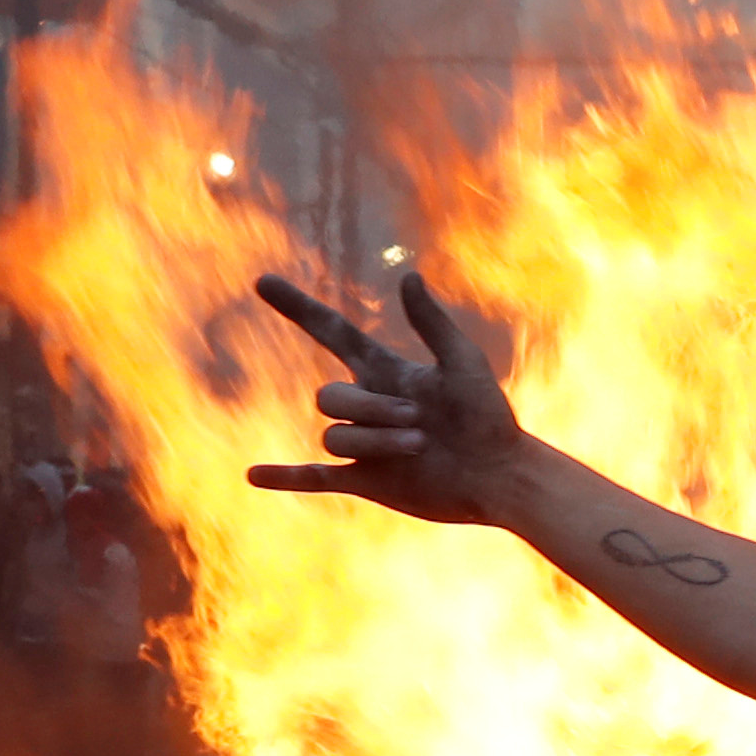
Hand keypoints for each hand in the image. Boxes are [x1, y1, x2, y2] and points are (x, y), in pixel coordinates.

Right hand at [244, 269, 529, 525]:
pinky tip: (252, 476)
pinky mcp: (369, 481)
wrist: (502, 477)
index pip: (331, 332)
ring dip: (376, 441)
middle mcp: (369, 406)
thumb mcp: (463, 364)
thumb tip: (408, 275)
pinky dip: (285, 477)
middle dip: (371, 409)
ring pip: (334, 436)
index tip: (263, 282)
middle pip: (329, 398)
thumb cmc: (490, 418)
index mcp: (387, 372)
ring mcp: (366, 445)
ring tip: (422, 448)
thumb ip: (432, 323)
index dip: (299, 308)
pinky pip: (315, 478)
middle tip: (420, 423)